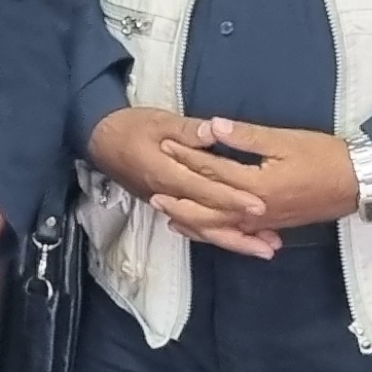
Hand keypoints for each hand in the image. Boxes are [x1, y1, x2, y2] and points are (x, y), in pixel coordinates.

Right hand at [90, 104, 281, 257]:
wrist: (99, 139)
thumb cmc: (131, 126)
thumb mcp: (159, 121)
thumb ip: (189, 131)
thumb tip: (214, 132)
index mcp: (166, 173)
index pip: (205, 191)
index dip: (232, 199)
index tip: (260, 206)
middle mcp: (168, 195)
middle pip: (207, 221)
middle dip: (241, 233)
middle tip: (272, 244)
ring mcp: (167, 204)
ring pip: (203, 230)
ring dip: (234, 241)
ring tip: (263, 250)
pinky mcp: (167, 205)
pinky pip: (195, 227)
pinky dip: (217, 235)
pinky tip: (238, 240)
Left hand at [133, 118, 362, 256]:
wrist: (359, 181)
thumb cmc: (325, 156)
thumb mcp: (285, 140)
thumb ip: (246, 136)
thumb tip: (212, 126)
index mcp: (256, 186)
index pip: (212, 172)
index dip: (186, 157)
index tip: (164, 145)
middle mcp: (256, 210)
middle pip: (209, 209)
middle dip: (181, 201)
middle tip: (153, 194)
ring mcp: (265, 222)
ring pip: (221, 227)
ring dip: (194, 222)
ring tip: (168, 217)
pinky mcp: (274, 225)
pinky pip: (237, 233)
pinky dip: (217, 232)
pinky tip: (206, 229)